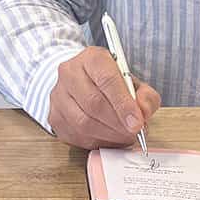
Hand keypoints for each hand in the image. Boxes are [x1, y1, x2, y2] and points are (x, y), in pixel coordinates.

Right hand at [47, 47, 161, 150]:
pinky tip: (109, 138)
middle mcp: (70, 73)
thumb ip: (145, 96)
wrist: (81, 81)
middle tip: (134, 132)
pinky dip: (97, 141)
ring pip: (83, 123)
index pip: (107, 80)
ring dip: (109, 135)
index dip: (124, 104)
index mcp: (92, 58)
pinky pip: (76, 136)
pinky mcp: (54, 117)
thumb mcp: (132, 82)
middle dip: (118, 123)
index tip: (137, 121)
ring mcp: (58, 96)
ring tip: (124, 135)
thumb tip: (144, 113)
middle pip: (94, 103)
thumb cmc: (109, 83)